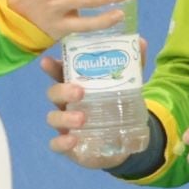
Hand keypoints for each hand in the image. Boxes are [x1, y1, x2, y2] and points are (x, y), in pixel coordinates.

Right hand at [41, 39, 149, 169]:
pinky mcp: (69, 146)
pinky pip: (57, 144)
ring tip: (83, 118)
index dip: (52, 67)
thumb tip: (140, 41)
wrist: (124, 140)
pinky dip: (61, 143)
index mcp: (76, 86)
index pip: (60, 73)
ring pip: (53, 118)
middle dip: (62, 90)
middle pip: (54, 93)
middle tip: (79, 91)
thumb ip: (133, 66)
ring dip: (65, 117)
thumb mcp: (127, 86)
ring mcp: (66, 125)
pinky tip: (72, 140)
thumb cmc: (117, 106)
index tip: (48, 61)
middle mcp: (67, 104)